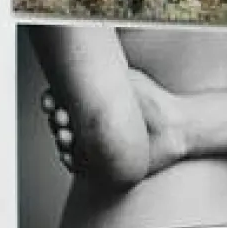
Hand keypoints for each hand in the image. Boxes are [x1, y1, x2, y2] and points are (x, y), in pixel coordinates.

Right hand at [41, 72, 190, 179]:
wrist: (176, 128)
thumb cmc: (154, 101)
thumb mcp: (128, 81)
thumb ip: (107, 74)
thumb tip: (84, 61)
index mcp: (91, 106)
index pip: (61, 103)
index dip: (52, 103)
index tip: (50, 102)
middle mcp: (90, 125)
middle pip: (61, 124)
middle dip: (56, 121)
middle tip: (60, 118)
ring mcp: (95, 145)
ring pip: (68, 146)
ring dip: (61, 142)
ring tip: (66, 137)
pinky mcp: (104, 164)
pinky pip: (81, 166)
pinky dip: (72, 162)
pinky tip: (69, 158)